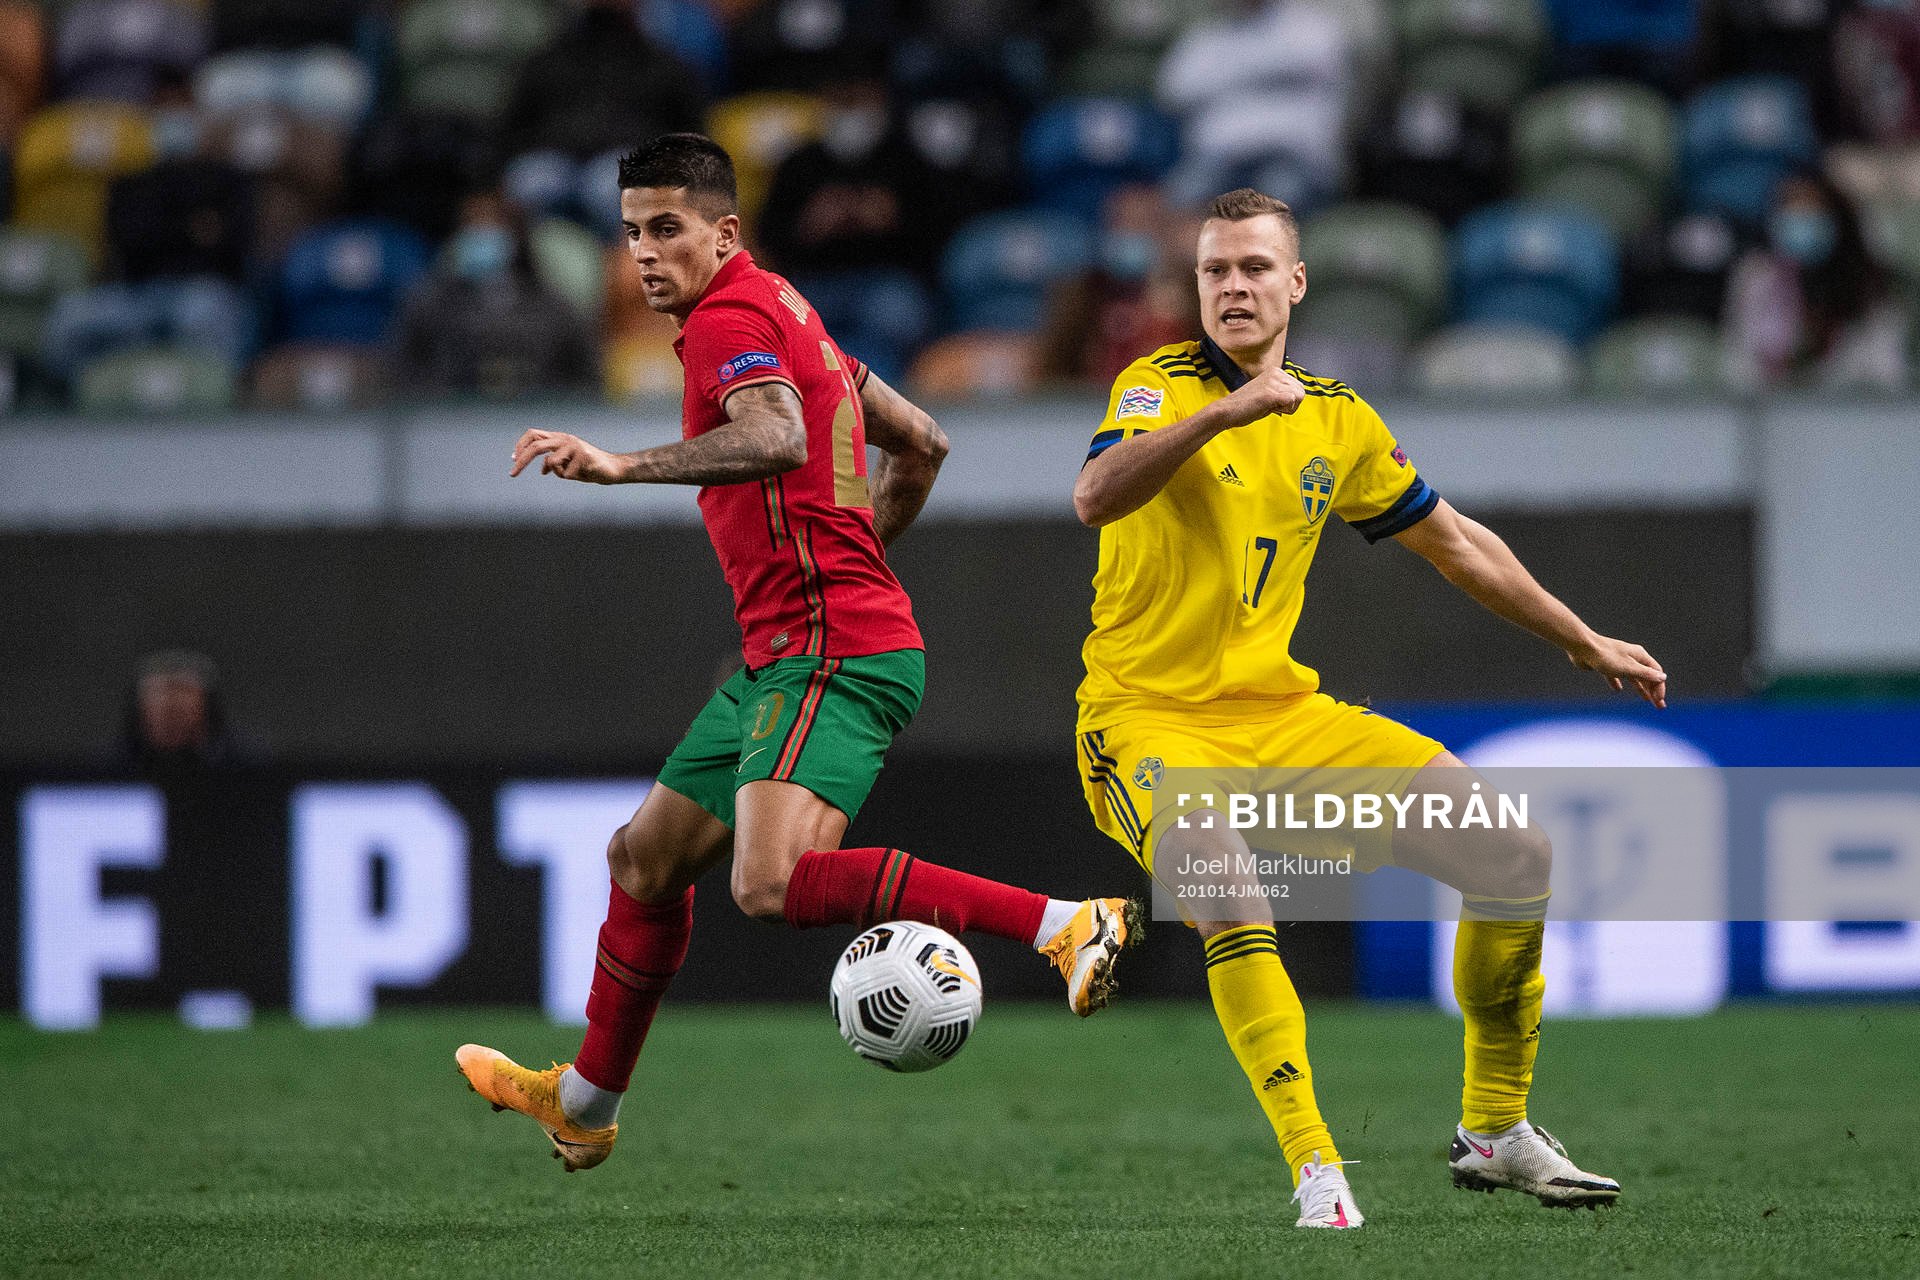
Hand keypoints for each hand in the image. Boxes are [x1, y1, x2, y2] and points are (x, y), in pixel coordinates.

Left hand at [510, 429, 624, 483]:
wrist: (613, 469)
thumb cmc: (589, 467)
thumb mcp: (567, 465)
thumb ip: (554, 463)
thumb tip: (542, 470)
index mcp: (559, 438)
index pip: (533, 435)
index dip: (521, 445)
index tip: (513, 459)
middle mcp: (565, 439)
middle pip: (536, 446)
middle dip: (521, 461)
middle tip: (512, 474)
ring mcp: (574, 446)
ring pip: (551, 461)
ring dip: (558, 473)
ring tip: (574, 473)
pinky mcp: (583, 455)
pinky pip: (566, 473)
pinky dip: (571, 477)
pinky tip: (584, 473)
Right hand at [1223, 366, 1306, 426]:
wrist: (1226, 411)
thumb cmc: (1245, 406)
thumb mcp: (1267, 392)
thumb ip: (1282, 391)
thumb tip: (1298, 396)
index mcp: (1275, 371)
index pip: (1299, 387)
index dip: (1290, 400)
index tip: (1272, 402)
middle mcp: (1275, 373)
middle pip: (1301, 392)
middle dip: (1291, 404)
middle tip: (1271, 406)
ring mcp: (1272, 382)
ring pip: (1299, 397)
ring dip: (1286, 408)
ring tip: (1268, 407)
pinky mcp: (1270, 393)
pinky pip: (1292, 401)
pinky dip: (1284, 410)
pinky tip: (1269, 409)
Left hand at [1568, 635, 1667, 707]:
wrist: (1582, 647)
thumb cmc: (1605, 656)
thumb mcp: (1628, 668)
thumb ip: (1645, 674)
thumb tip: (1663, 677)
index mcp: (1639, 656)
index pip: (1656, 672)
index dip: (1659, 687)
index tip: (1659, 701)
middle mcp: (1631, 657)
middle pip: (1646, 675)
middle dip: (1653, 690)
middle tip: (1659, 706)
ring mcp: (1618, 661)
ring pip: (1633, 677)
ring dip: (1640, 688)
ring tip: (1646, 699)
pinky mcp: (1605, 664)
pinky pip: (1615, 675)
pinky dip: (1618, 683)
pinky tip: (1617, 690)